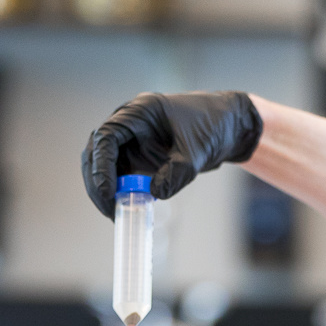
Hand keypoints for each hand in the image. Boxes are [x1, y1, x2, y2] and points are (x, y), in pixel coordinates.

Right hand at [81, 91, 263, 217]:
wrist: (229, 127)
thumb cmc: (213, 126)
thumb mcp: (197, 152)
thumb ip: (176, 173)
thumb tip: (153, 193)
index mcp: (138, 112)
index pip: (106, 137)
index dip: (100, 165)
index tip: (108, 191)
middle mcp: (128, 124)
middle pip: (96, 152)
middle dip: (97, 182)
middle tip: (109, 210)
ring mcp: (131, 140)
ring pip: (104, 166)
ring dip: (105, 190)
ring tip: (116, 214)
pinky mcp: (137, 156)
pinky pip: (120, 175)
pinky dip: (120, 192)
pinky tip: (126, 208)